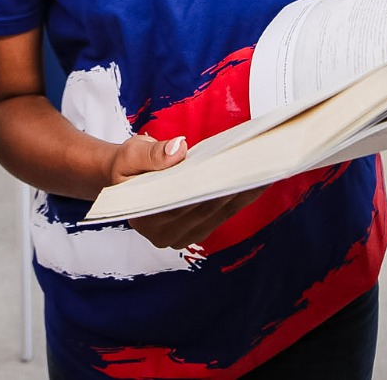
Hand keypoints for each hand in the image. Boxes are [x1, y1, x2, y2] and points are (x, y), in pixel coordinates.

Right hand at [107, 135, 265, 249]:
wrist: (122, 179)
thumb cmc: (126, 166)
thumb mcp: (130, 153)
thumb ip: (151, 154)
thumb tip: (179, 150)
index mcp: (147, 219)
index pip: (185, 203)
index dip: (212, 187)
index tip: (234, 170)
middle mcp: (165, 236)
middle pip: (207, 209)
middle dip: (234, 187)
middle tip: (259, 165)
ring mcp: (181, 237)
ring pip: (219, 214)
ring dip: (243, 193)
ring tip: (265, 170)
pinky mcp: (195, 231)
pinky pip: (222, 215)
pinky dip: (239, 198)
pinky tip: (256, 181)